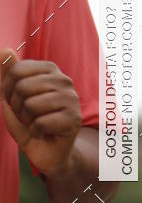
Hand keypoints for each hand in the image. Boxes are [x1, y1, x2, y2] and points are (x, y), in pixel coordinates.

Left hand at [0, 48, 81, 176]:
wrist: (49, 152)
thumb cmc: (30, 122)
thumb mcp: (12, 98)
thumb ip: (7, 75)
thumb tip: (6, 50)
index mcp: (49, 70)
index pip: (16, 71)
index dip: (7, 91)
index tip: (16, 101)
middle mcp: (63, 80)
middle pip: (22, 87)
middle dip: (17, 107)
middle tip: (27, 116)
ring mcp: (71, 99)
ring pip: (31, 105)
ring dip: (26, 121)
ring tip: (36, 124)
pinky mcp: (74, 119)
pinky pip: (40, 123)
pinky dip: (35, 132)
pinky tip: (44, 133)